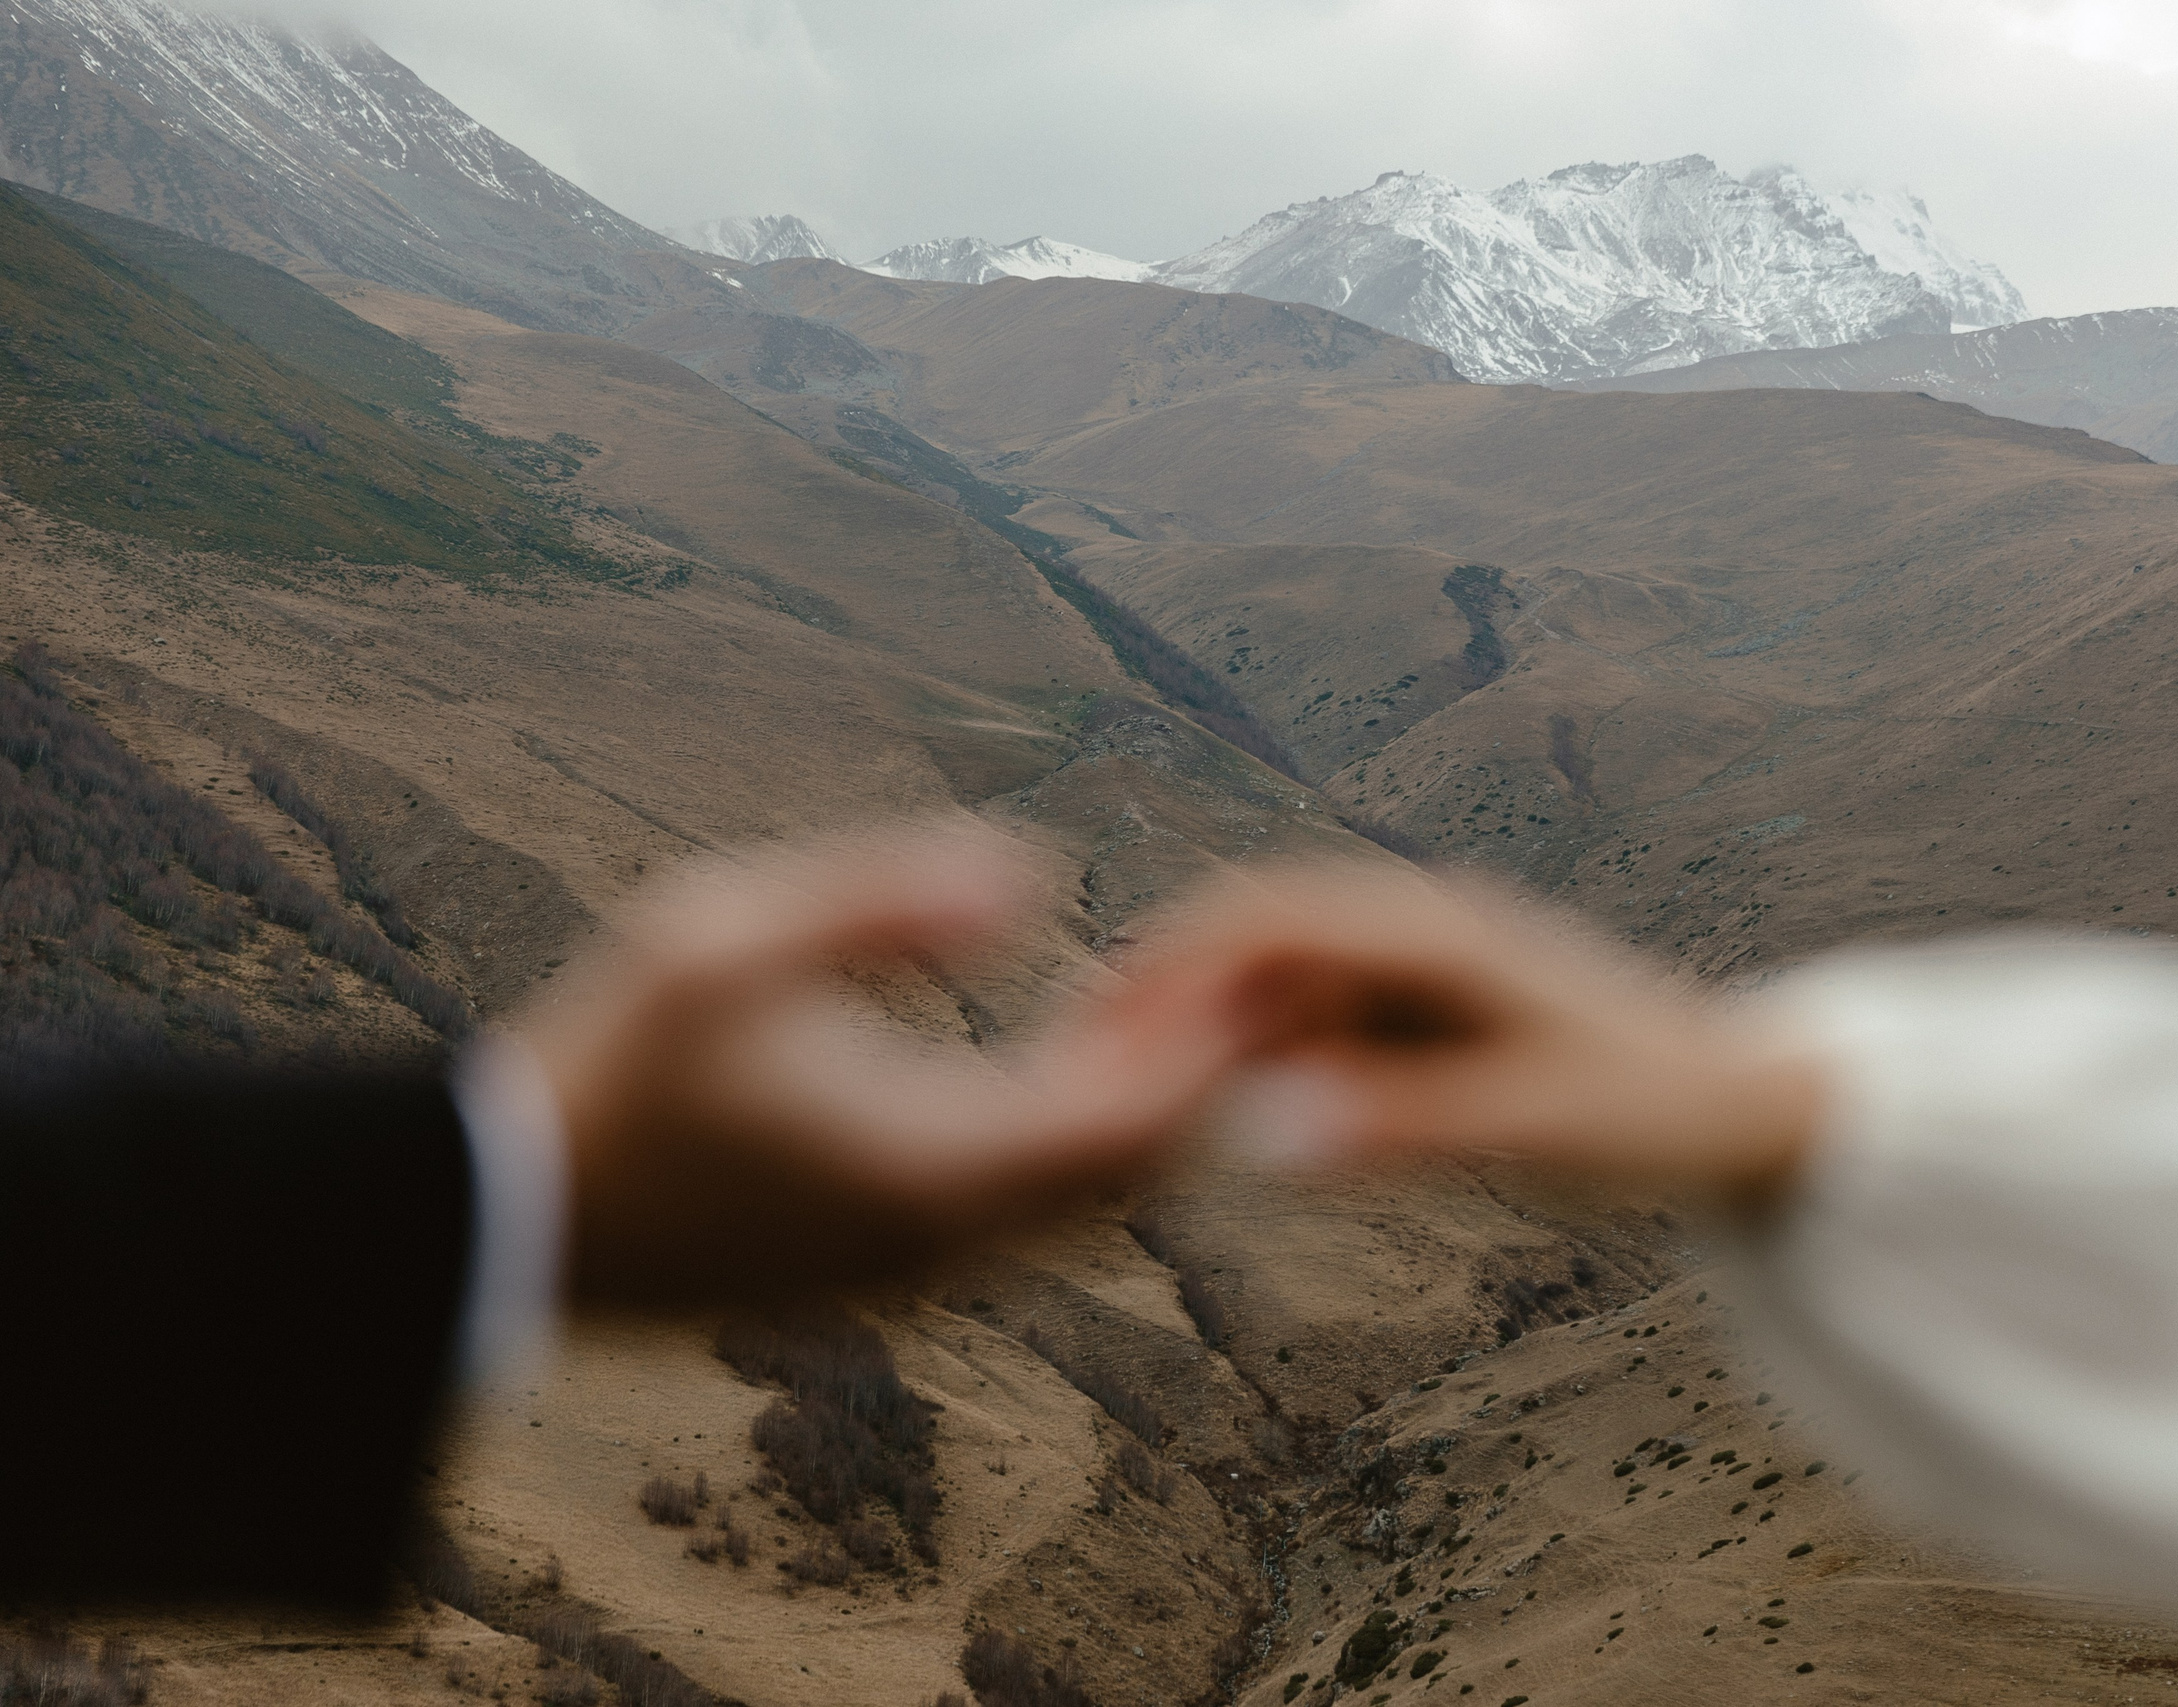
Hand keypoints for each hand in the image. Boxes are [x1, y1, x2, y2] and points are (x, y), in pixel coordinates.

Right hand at [523, 821, 1235, 1305]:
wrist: (514, 1214)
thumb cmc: (607, 1070)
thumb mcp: (721, 944)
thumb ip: (878, 900)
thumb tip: (1030, 875)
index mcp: (934, 1168)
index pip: (1136, 1124)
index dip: (1211, 1043)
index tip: (1261, 962)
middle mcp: (948, 1241)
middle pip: (1136, 1171)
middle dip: (1200, 1073)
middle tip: (1252, 973)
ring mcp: (918, 1266)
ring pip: (1086, 1198)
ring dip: (1139, 1105)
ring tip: (1177, 999)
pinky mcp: (884, 1267)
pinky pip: (1026, 1208)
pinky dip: (1075, 1135)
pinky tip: (1070, 1051)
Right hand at [1108, 864, 1825, 1205]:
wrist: (1753, 1114)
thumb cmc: (1658, 1112)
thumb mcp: (1533, 1127)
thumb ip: (1398, 1129)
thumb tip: (1254, 1136)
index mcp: (1440, 930)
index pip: (1270, 917)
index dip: (1171, 966)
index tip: (1091, 1031)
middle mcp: (1418, 933)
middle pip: (1255, 941)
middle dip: (1163, 996)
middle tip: (1072, 1075)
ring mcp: (1421, 973)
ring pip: (1279, 987)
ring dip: (1203, 1035)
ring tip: (1121, 1109)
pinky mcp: (1427, 1019)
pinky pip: (1318, 1028)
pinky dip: (1259, 1066)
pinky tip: (1217, 1123)